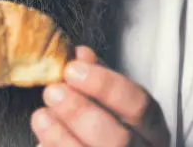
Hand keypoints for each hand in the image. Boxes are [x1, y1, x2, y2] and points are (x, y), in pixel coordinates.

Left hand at [31, 46, 170, 146]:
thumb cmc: (111, 127)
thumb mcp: (113, 102)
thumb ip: (97, 78)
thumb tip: (80, 54)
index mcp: (152, 129)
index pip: (140, 105)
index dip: (106, 86)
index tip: (71, 70)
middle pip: (118, 139)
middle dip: (81, 113)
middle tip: (52, 92)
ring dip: (62, 137)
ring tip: (40, 116)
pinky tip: (41, 142)